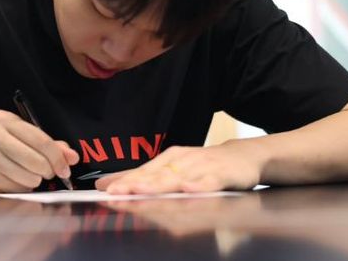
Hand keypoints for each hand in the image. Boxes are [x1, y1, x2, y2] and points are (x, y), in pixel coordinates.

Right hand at [0, 110, 79, 192]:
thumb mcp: (22, 138)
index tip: (65, 169)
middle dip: (48, 170)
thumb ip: (49, 145)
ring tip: (29, 176)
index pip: (40, 139)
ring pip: (26, 176)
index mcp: (4, 119)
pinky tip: (15, 182)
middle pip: (35, 159)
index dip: (58, 157)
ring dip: (34, 181)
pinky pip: (13, 188)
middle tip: (48, 173)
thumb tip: (72, 157)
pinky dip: (20, 189)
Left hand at [95, 140, 263, 193]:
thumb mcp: (173, 168)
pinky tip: (188, 188)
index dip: (124, 181)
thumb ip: (144, 177)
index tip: (104, 190)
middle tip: (115, 192)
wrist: (243, 156)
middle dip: (135, 184)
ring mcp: (202, 167)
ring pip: (178, 177)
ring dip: (159, 184)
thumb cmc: (204, 165)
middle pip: (156, 175)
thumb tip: (106, 184)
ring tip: (141, 190)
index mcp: (169, 159)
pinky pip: (209, 181)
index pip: (143, 172)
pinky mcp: (222, 174)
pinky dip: (198, 184)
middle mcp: (182, 161)